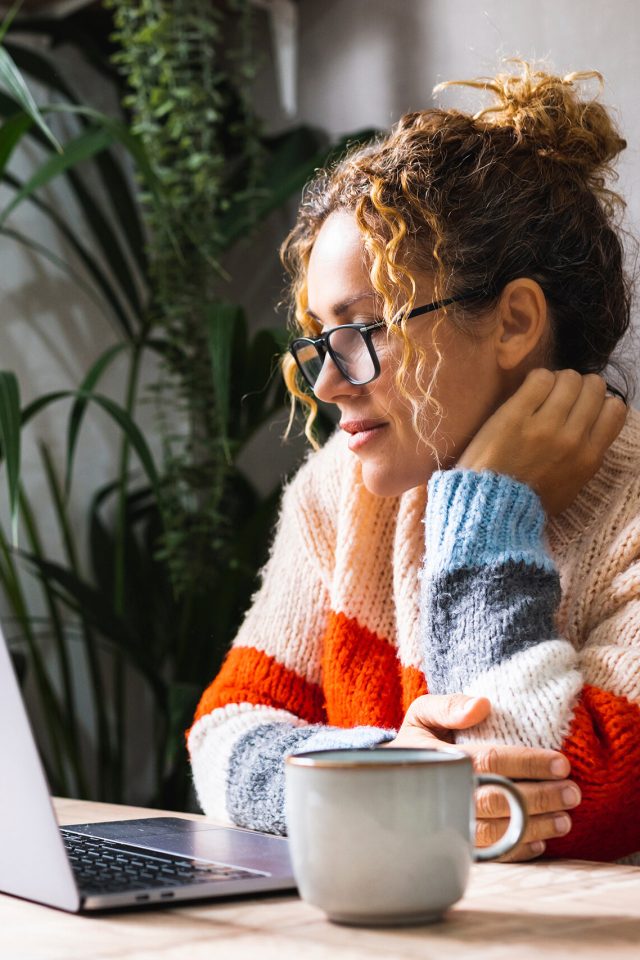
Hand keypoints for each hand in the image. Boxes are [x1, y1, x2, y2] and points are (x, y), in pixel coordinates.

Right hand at [384, 693, 581, 861]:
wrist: (390, 779)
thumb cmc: (417, 742)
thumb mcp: (422, 714)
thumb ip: (448, 705)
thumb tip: (482, 706)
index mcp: (439, 760)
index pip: (490, 762)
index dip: (527, 763)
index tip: (561, 763)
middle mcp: (443, 796)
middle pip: (499, 801)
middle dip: (540, 798)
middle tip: (572, 794)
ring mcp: (447, 825)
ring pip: (497, 833)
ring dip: (535, 827)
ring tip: (565, 820)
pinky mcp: (452, 844)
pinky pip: (488, 855)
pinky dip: (517, 851)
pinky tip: (540, 843)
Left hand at [457, 368, 626, 515]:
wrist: (490, 508)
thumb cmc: (529, 500)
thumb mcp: (572, 485)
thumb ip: (586, 456)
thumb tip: (593, 426)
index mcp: (589, 458)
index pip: (615, 409)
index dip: (599, 401)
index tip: (582, 407)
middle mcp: (572, 439)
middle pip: (594, 387)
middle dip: (579, 387)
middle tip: (560, 397)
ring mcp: (544, 426)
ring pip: (568, 378)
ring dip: (557, 381)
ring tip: (541, 394)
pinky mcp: (515, 415)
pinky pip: (539, 378)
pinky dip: (537, 379)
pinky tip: (527, 392)